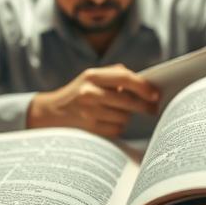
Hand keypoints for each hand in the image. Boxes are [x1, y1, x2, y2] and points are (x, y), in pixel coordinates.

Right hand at [27, 64, 159, 138]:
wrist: (51, 113)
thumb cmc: (78, 93)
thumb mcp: (90, 77)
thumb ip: (115, 75)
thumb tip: (145, 84)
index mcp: (91, 76)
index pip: (124, 78)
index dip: (143, 86)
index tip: (155, 94)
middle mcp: (89, 93)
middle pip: (127, 101)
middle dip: (144, 106)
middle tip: (152, 108)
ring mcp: (88, 113)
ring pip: (124, 117)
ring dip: (127, 116)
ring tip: (119, 112)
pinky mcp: (90, 129)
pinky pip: (117, 129)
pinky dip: (118, 126)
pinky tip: (110, 122)